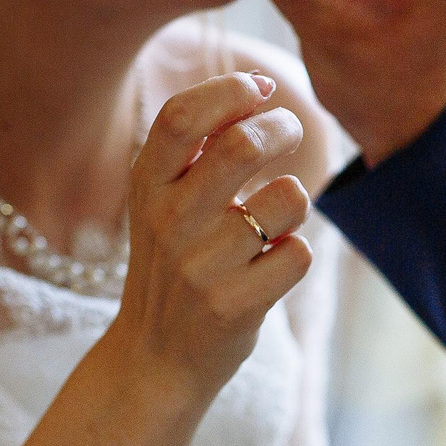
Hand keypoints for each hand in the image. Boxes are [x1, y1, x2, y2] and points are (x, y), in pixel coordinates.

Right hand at [105, 73, 311, 397]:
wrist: (154, 358)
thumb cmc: (173, 263)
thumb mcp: (162, 202)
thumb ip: (197, 149)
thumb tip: (259, 88)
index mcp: (146, 186)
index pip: (183, 116)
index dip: (230, 90)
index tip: (259, 90)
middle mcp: (168, 221)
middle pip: (244, 145)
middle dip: (283, 128)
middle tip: (289, 131)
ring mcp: (200, 266)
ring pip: (288, 197)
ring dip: (294, 200)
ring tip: (274, 221)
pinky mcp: (234, 306)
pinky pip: (299, 252)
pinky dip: (295, 254)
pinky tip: (270, 268)